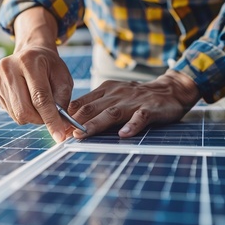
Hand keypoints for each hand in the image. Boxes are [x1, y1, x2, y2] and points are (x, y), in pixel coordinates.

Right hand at [0, 7, 73, 142]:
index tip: (59, 136)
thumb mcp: (64, 77)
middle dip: (41, 120)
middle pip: (24, 110)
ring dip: (33, 116)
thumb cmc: (50, 66)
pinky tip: (27, 98)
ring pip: (17, 114)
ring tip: (40, 103)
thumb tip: (60, 124)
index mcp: (29, 62)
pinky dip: (23, 111)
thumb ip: (63, 99)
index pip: (40, 97)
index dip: (51, 119)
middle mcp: (9, 68)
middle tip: (51, 118)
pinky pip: (10, 111)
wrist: (31, 52)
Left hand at [67, 70, 200, 137]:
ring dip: (96, 124)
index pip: (81, 103)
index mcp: (105, 91)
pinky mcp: (150, 109)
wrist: (170, 89)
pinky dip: (132, 126)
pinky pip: (140, 117)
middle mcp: (116, 95)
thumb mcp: (113, 95)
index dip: (67, 116)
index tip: (55, 128)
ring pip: (111, 113)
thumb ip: (94, 105)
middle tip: (62, 135)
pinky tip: (124, 135)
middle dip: (75, 122)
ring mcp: (133, 101)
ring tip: (83, 134)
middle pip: (92, 108)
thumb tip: (69, 119)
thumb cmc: (136, 96)